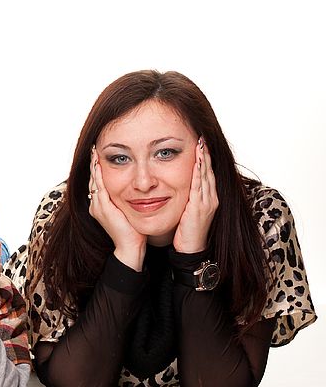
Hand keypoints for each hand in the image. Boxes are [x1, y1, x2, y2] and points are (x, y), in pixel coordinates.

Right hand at [88, 147, 145, 269]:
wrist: (131, 247)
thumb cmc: (133, 231)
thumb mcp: (128, 211)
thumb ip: (127, 200)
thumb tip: (137, 188)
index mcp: (100, 205)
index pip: (97, 182)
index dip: (97, 168)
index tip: (99, 155)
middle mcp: (95, 205)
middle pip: (92, 179)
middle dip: (93, 163)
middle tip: (94, 148)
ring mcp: (97, 206)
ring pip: (93, 181)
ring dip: (94, 165)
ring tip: (94, 152)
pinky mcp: (102, 208)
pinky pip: (99, 186)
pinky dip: (98, 174)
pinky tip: (99, 164)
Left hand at [173, 138, 218, 252]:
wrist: (191, 249)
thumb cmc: (186, 231)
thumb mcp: (187, 210)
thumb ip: (186, 198)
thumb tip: (176, 187)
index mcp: (208, 198)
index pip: (207, 173)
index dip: (204, 158)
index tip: (201, 143)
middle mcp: (211, 198)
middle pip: (209, 171)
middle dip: (206, 154)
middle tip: (202, 137)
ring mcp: (208, 203)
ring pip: (206, 176)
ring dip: (203, 159)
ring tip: (201, 144)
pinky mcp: (200, 208)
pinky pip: (200, 187)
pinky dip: (199, 174)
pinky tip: (197, 164)